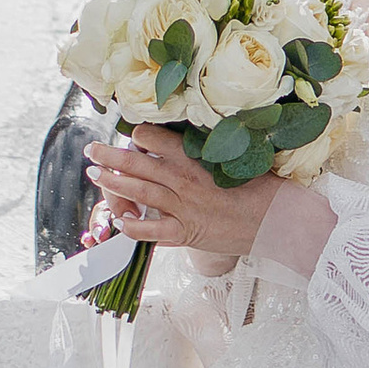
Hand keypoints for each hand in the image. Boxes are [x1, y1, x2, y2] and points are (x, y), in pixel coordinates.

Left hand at [86, 126, 279, 262]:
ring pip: (137, 193)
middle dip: (109, 156)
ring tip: (94, 174)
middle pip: (137, 164)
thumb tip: (189, 139)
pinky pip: (150, 230)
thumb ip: (208, 151)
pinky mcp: (186, 233)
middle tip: (91, 149)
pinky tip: (118, 221)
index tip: (129, 134)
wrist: (278, 220)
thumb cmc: (261, 188)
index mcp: (195, 158)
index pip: (154, 138)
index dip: (137, 135)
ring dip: (111, 183)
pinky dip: (131, 226)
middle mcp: (184, 180)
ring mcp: (183, 208)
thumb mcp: (235, 160)